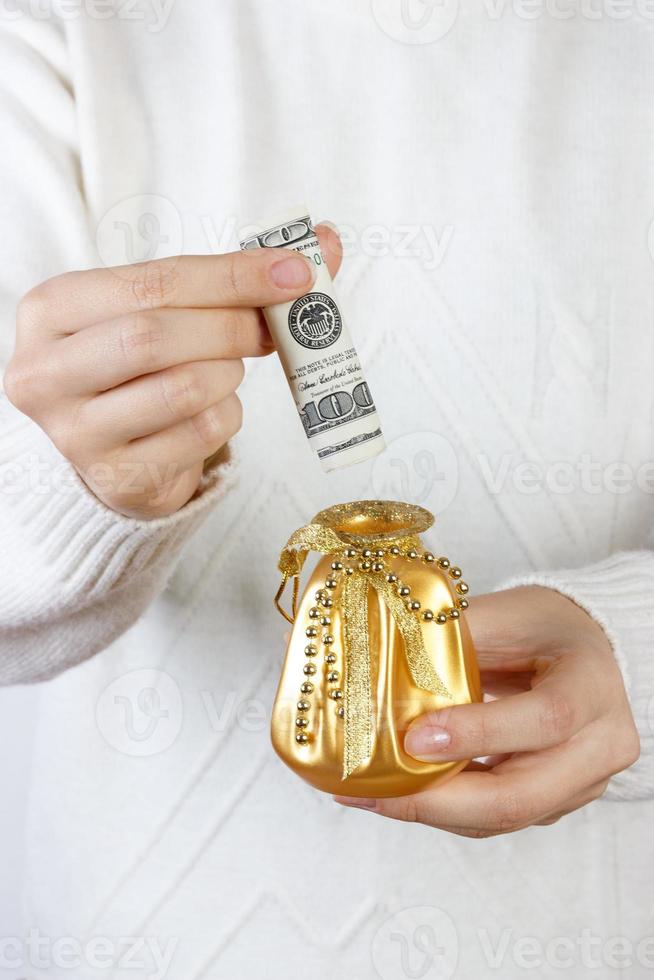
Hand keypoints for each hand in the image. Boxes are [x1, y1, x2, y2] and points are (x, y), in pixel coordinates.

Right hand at [4, 224, 341, 518]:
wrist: (114, 444)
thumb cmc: (141, 361)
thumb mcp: (166, 309)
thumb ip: (233, 277)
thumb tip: (323, 243)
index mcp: (52, 309)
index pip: (152, 281)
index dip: (231, 276)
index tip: (296, 271)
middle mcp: (46, 371)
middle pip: (156, 336)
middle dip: (232, 327)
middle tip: (272, 327)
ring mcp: (75, 432)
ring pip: (183, 389)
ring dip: (228, 375)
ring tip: (225, 368)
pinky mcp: (116, 476)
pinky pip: (200, 435)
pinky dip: (227, 415)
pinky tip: (213, 408)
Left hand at [336, 586, 639, 835]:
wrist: (582, 647)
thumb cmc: (539, 625)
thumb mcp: (500, 615)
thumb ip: (449, 643)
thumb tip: (374, 669)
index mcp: (592, 685)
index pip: (544, 721)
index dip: (479, 734)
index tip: (414, 738)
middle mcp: (601, 744)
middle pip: (522, 796)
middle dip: (439, 801)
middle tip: (374, 790)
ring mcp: (583, 782)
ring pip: (504, 817)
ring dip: (432, 811)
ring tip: (369, 795)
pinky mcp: (556, 800)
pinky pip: (498, 817)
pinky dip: (446, 809)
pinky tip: (399, 793)